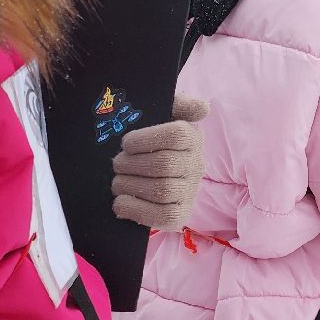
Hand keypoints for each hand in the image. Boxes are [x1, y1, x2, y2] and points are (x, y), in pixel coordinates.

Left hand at [111, 94, 207, 230]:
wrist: (143, 171)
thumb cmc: (147, 138)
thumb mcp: (159, 114)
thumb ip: (177, 103)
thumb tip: (202, 108)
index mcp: (192, 137)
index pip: (177, 135)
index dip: (145, 139)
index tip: (126, 143)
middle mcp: (196, 165)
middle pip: (165, 164)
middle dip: (132, 164)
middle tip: (117, 164)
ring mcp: (190, 192)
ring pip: (163, 191)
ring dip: (130, 186)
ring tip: (118, 182)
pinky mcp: (181, 215)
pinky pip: (165, 217)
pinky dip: (137, 210)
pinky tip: (121, 202)